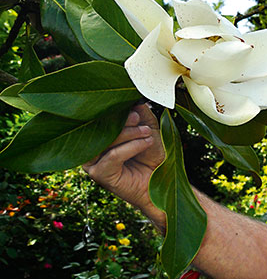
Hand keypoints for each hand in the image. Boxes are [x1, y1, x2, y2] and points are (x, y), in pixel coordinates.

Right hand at [82, 102, 165, 225]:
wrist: (163, 179)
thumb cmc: (153, 154)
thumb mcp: (149, 128)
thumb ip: (141, 114)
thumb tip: (134, 99)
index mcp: (99, 135)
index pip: (98, 118)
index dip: (114, 110)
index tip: (133, 107)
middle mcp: (92, 148)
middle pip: (99, 128)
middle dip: (121, 121)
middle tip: (138, 118)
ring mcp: (94, 163)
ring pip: (105, 140)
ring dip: (128, 134)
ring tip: (146, 133)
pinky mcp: (101, 175)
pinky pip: (112, 156)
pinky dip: (130, 147)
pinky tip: (145, 143)